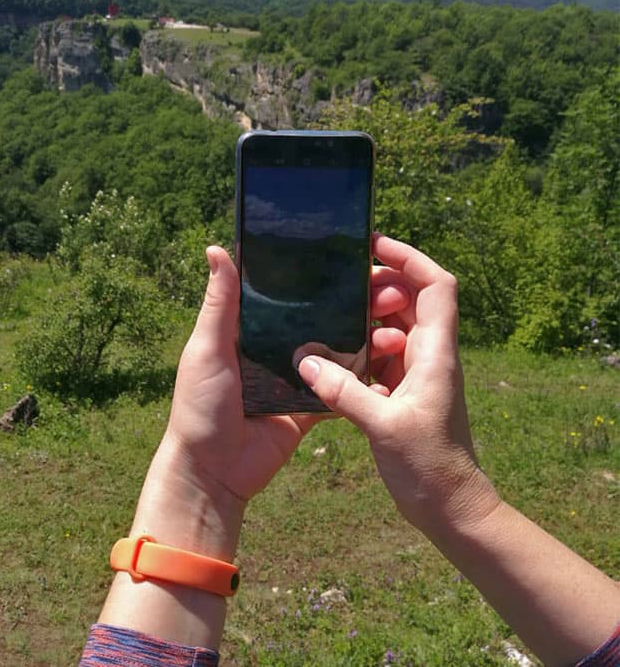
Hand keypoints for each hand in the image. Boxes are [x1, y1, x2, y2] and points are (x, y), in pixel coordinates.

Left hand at [132, 244, 409, 559]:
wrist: (213, 472)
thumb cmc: (200, 404)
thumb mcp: (207, 348)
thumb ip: (219, 304)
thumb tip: (215, 248)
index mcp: (250, 331)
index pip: (286, 295)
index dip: (315, 278)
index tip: (352, 258)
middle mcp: (274, 350)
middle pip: (319, 320)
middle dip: (353, 306)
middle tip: (389, 291)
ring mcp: (294, 380)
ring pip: (335, 353)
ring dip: (365, 340)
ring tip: (393, 329)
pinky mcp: (309, 409)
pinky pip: (339, 392)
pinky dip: (361, 382)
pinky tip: (390, 366)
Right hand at [298, 234, 499, 535]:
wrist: (450, 508)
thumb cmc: (430, 467)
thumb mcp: (385, 427)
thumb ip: (344, 393)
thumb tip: (305, 361)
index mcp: (436, 353)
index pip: (436, 286)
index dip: (410, 258)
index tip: (374, 246)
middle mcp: (429, 355)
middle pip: (411, 299)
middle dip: (380, 283)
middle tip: (341, 284)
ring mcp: (416, 374)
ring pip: (394, 326)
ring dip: (367, 315)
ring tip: (332, 313)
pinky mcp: (401, 392)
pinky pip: (380, 355)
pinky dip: (359, 346)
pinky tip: (331, 353)